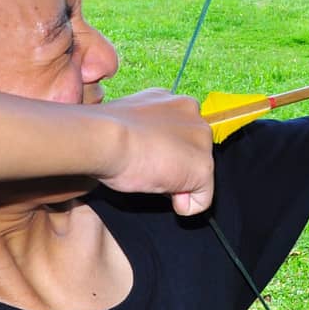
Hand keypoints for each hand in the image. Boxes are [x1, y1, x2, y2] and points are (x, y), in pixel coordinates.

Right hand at [97, 90, 214, 214]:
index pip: (182, 132)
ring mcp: (202, 141)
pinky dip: (187, 207)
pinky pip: (202, 199)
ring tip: (150, 174)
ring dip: (179, 183)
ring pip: (198, 172)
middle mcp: (195, 115)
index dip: (167, 150)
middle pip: (194, 150)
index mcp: (175, 102)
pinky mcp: (203, 168)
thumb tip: (153, 152)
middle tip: (146, 166)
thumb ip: (152, 130)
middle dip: (176, 165)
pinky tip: (165, 194)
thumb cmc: (105, 130)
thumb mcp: (134, 121)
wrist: (105, 138)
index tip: (147, 154)